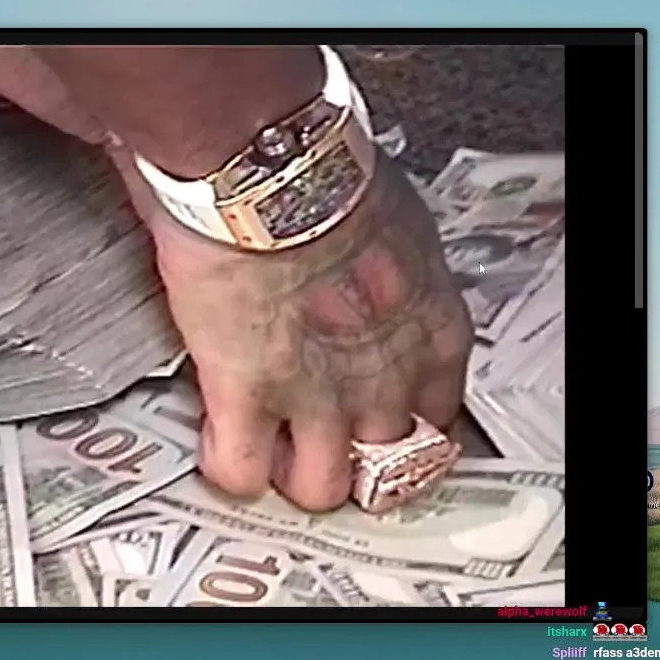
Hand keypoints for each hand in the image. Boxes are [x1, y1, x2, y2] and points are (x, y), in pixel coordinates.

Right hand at [108, 147, 472, 510]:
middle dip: (353, 456)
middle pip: (385, 466)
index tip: (382, 411)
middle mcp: (384, 379)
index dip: (404, 419)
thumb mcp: (396, 222)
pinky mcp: (246, 398)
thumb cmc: (332, 172)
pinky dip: (228, 463)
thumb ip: (386, 266)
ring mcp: (317, 399)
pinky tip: (219, 435)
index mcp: (431, 332)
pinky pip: (239, 469)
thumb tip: (354, 257)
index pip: (439, 413)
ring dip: (293, 472)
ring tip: (270, 443)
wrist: (273, 172)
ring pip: (319, 488)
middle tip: (323, 434)